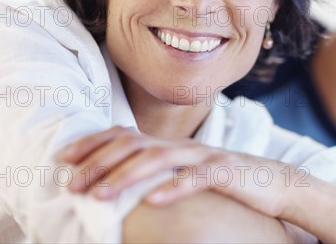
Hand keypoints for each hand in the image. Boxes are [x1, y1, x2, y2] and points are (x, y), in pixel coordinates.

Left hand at [59, 126, 307, 218]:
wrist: (273, 181)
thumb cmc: (225, 181)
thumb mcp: (186, 173)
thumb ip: (159, 171)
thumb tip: (121, 180)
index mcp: (171, 145)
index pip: (125, 135)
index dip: (93, 143)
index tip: (63, 158)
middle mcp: (183, 145)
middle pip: (135, 144)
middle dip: (99, 162)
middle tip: (71, 183)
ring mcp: (204, 156)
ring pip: (159, 159)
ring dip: (126, 176)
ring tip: (99, 194)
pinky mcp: (225, 171)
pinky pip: (198, 178)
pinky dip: (174, 188)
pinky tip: (153, 201)